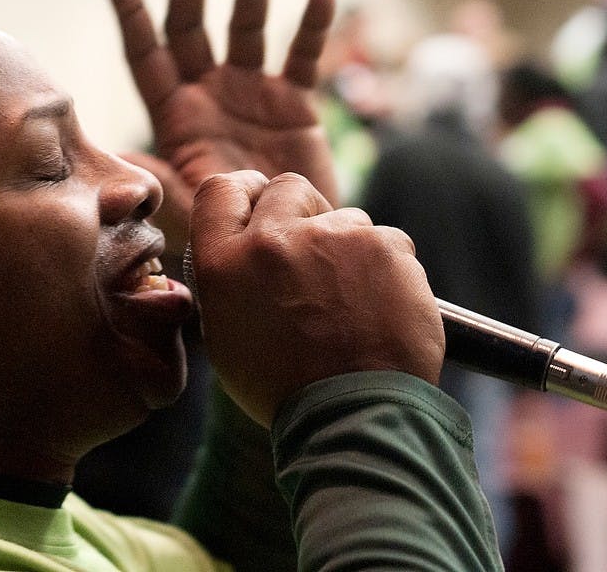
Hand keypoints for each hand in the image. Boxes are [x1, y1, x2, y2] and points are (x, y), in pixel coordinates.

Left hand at [104, 0, 338, 252]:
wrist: (284, 248)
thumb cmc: (227, 232)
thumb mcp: (184, 203)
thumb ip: (154, 175)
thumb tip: (112, 154)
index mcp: (173, 115)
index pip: (146, 54)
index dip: (131, 14)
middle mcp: (208, 94)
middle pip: (194, 24)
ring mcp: (250, 93)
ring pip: (248, 26)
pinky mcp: (293, 102)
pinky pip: (302, 56)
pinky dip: (312, 26)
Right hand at [188, 170, 445, 426]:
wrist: (355, 417)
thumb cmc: (287, 389)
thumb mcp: (228, 337)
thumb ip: (231, 280)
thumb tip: (246, 249)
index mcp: (225, 263)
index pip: (220, 190)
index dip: (243, 194)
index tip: (259, 205)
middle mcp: (274, 239)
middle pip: (287, 188)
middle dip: (301, 214)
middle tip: (313, 259)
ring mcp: (333, 237)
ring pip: (343, 218)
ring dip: (347, 248)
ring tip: (351, 305)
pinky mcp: (385, 245)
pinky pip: (386, 240)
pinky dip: (386, 268)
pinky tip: (380, 308)